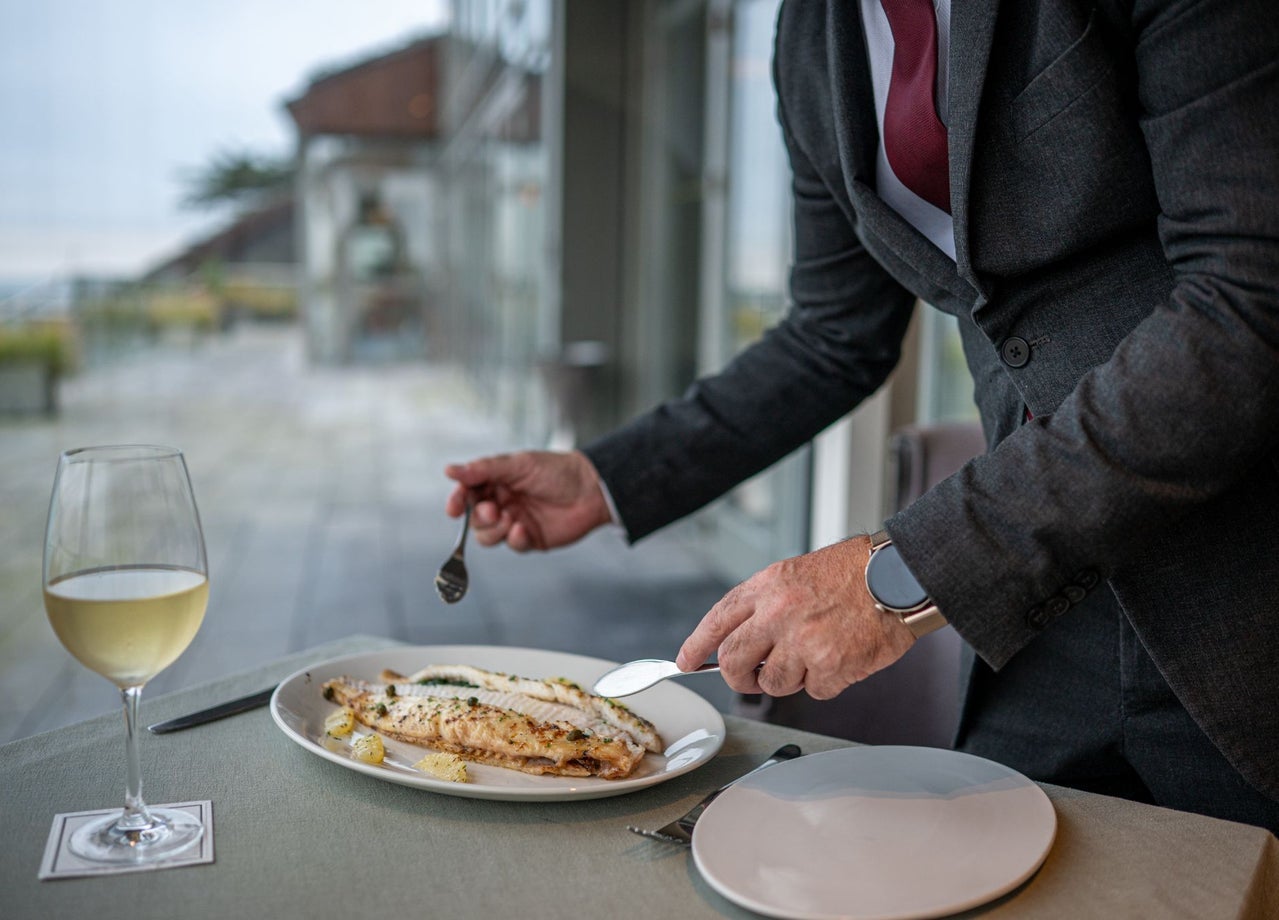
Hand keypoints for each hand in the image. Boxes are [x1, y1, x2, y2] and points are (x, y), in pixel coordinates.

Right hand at [443, 450, 613, 551]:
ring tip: (511, 519)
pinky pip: (512, 545)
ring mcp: (515, 521)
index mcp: (496, 482)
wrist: (591, 489)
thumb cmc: (556, 471)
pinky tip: (524, 530)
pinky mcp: (531, 539)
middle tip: (494, 511)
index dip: (457, 501)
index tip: (453, 508)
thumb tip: (450, 471)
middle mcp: (503, 502)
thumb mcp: (518, 465)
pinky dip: (515, 540)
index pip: (468, 493)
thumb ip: (483, 470)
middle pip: (474, 519)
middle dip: (479, 517)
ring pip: (488, 537)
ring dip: (495, 530)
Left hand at [675, 536, 916, 698]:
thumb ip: (766, 605)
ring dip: (792, 679)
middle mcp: (778, 614)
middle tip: (752, 678)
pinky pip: (816, 691)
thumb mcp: (796, 574)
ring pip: (774, 684)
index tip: (686, 661)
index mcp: (767, 587)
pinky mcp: (831, 667)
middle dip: (739, 678)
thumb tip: (743, 642)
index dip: (697, 644)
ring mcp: (803, 642)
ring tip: (816, 655)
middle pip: (734, 662)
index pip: (717, 620)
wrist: (899, 576)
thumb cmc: (853, 573)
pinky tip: (843, 657)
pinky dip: (828, 682)